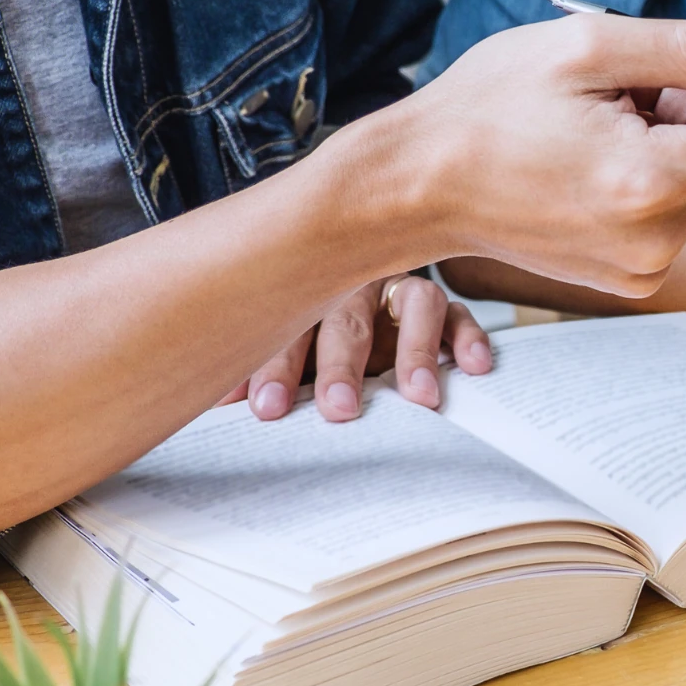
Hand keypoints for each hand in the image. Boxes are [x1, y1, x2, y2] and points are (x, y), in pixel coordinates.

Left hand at [221, 273, 491, 421]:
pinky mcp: (445, 307)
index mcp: (304, 292)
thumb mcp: (280, 345)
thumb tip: (212, 402)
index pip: (287, 325)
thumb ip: (259, 367)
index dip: (276, 367)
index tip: (266, 408)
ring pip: (415, 305)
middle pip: (348, 318)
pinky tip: (472, 367)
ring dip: (416, 352)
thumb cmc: (307, 333)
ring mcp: (403, 292)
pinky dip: (469, 338)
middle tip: (338, 410)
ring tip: (419, 397)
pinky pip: (462, 315)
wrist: (363, 275)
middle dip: (340, 366)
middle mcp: (355, 284)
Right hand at [339, 14, 685, 297]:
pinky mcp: (629, 280)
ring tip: (592, 128)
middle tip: (616, 95)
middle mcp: (658, 241)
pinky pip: (670, 216)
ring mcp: (643, 270)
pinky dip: (644, 180)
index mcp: (652, 184)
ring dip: (666, 144)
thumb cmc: (486, 111)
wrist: (416, 186)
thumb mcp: (590, 48)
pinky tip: (586, 163)